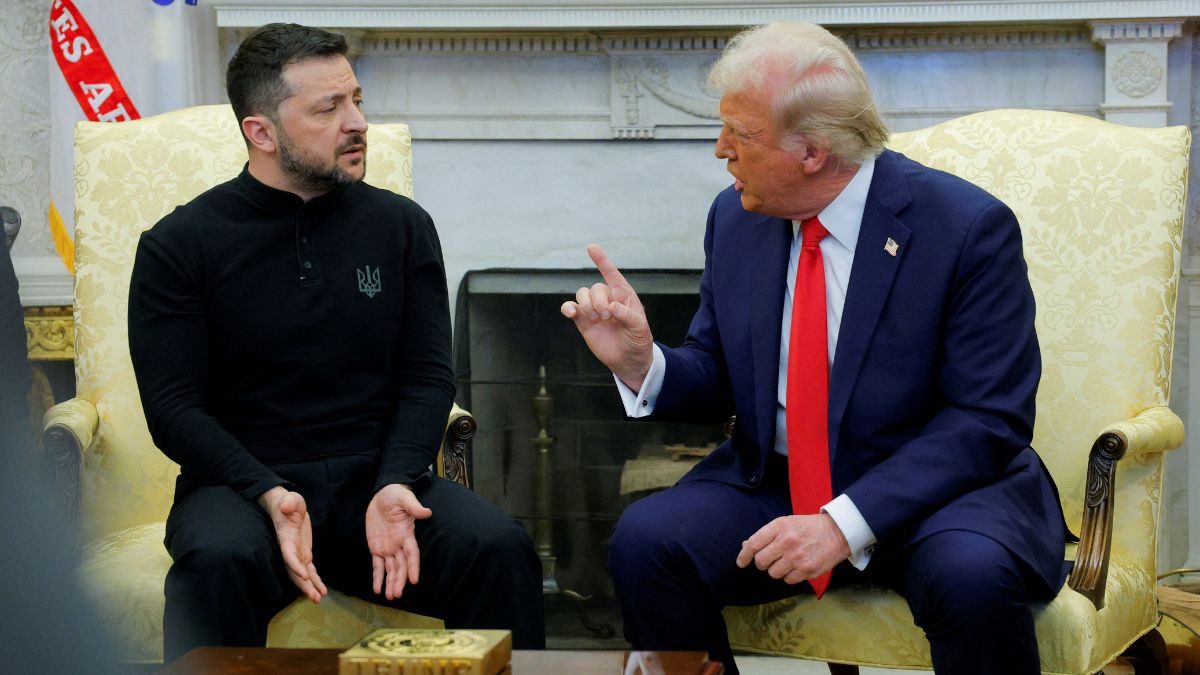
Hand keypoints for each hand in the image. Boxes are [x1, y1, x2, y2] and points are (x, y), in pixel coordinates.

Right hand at [258, 486, 326, 602]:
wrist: (286, 506)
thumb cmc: (288, 502)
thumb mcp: (291, 499)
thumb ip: (289, 502)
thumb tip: (287, 505)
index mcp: (286, 538)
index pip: (288, 554)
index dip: (294, 565)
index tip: (304, 574)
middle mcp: (290, 549)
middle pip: (294, 571)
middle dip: (303, 584)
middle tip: (314, 597)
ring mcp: (297, 553)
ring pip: (302, 574)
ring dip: (310, 587)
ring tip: (318, 599)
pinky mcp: (304, 553)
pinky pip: (309, 570)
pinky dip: (315, 581)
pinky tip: (322, 591)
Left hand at [365, 483, 432, 600]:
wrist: (382, 495)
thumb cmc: (395, 495)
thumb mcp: (404, 498)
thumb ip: (414, 507)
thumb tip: (427, 512)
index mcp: (406, 534)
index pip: (412, 554)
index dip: (413, 567)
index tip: (415, 580)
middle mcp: (398, 544)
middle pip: (401, 566)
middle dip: (399, 580)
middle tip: (396, 594)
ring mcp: (388, 548)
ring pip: (390, 569)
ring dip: (391, 583)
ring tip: (389, 596)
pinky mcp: (376, 548)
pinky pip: (377, 565)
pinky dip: (377, 577)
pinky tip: (377, 589)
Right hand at [560, 244, 653, 389]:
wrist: (629, 360)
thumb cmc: (638, 340)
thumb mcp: (640, 327)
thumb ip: (627, 315)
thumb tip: (611, 307)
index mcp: (624, 295)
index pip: (612, 274)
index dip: (601, 260)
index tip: (591, 247)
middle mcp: (607, 299)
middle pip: (595, 288)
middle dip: (598, 300)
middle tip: (606, 316)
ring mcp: (594, 309)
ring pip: (582, 294)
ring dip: (586, 304)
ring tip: (595, 318)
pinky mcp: (583, 321)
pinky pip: (571, 308)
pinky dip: (567, 308)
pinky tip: (570, 312)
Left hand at [735, 513, 850, 584]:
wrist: (837, 532)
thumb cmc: (807, 527)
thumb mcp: (786, 523)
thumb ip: (766, 535)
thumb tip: (745, 546)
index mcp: (779, 527)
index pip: (753, 544)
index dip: (744, 555)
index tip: (741, 562)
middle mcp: (786, 542)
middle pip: (761, 562)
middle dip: (762, 563)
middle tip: (770, 559)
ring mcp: (797, 557)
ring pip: (773, 573)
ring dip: (777, 570)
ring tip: (788, 561)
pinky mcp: (807, 570)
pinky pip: (788, 580)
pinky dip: (790, 576)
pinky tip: (797, 567)